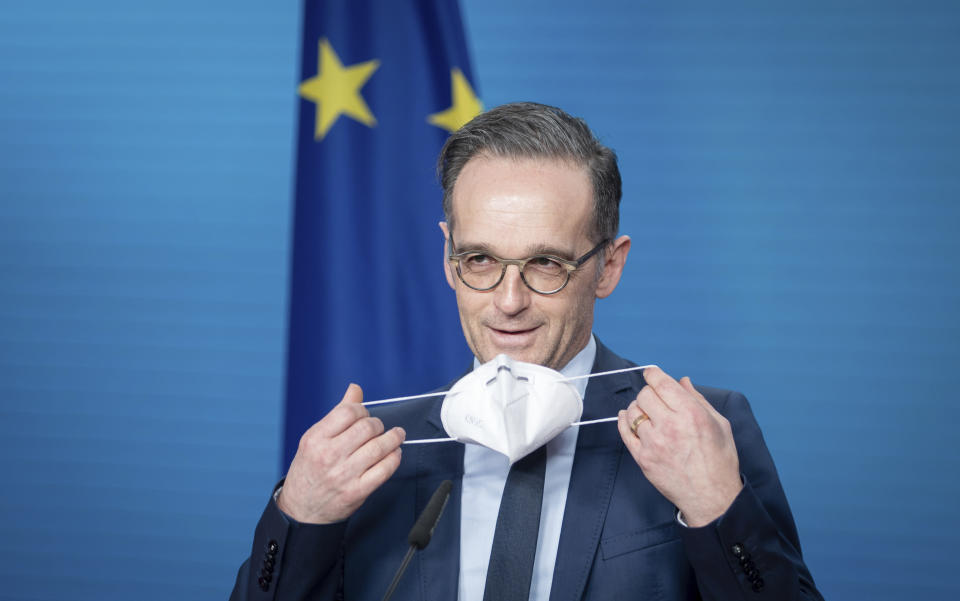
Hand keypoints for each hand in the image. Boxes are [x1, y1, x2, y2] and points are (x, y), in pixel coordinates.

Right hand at [277, 383, 405, 523]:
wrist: (301, 511)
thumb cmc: (309, 471)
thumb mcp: (314, 439)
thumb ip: (337, 414)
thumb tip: (355, 389)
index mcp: (316, 438)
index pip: (348, 412)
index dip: (362, 410)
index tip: (365, 416)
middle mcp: (329, 455)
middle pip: (367, 428)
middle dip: (378, 425)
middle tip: (379, 429)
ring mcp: (344, 474)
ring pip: (379, 447)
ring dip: (393, 439)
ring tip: (397, 436)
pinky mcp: (357, 491)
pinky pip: (384, 470)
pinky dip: (394, 458)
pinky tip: (395, 454)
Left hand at [617, 366, 741, 526]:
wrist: (712, 498)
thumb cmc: (720, 461)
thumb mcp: (719, 424)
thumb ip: (697, 399)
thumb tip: (682, 381)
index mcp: (691, 414)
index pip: (661, 384)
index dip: (653, 374)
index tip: (651, 373)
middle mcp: (670, 426)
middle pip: (645, 395)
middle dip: (649, 392)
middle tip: (656, 398)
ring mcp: (653, 443)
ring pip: (632, 412)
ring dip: (638, 407)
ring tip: (647, 412)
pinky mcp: (643, 459)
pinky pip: (624, 432)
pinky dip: (624, 421)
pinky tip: (628, 418)